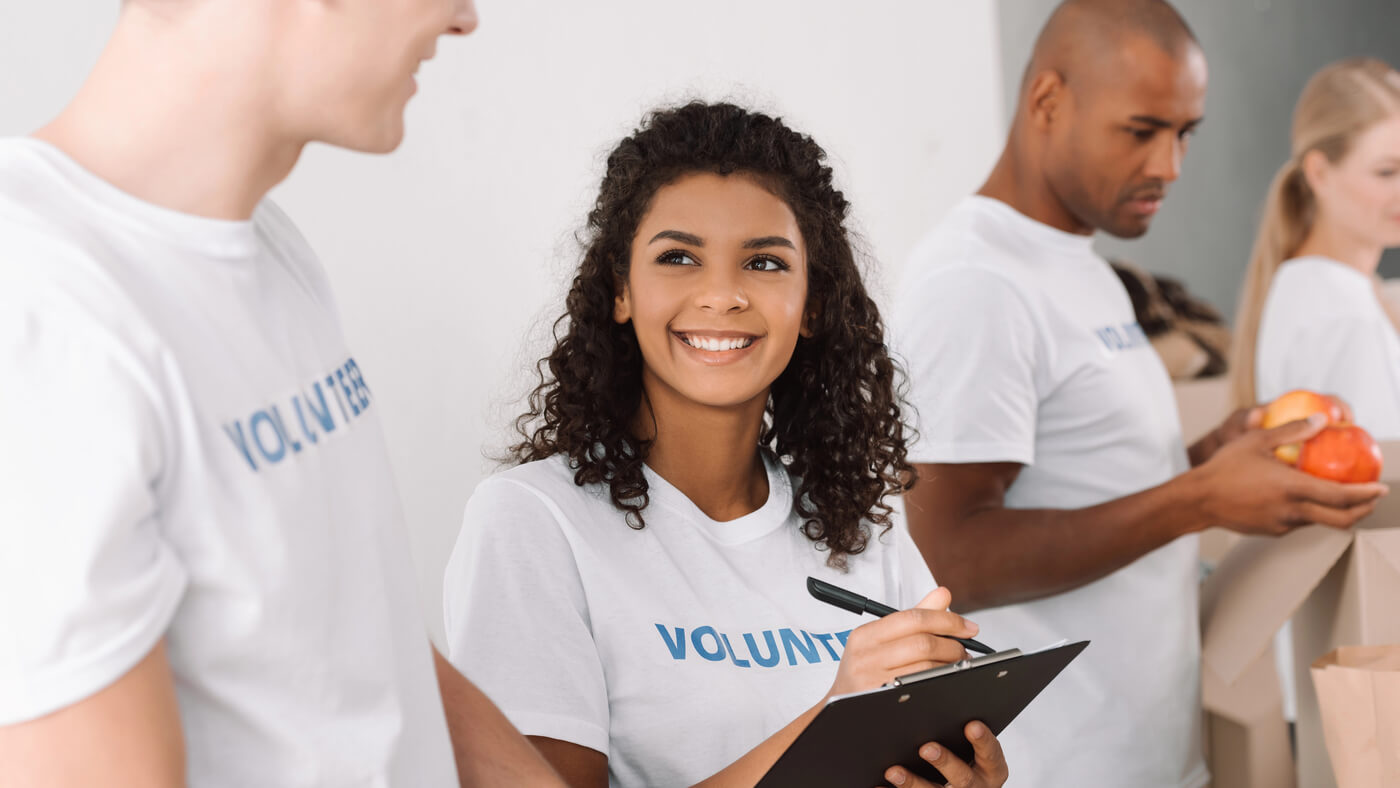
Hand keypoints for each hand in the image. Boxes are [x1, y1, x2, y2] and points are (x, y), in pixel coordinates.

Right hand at [826, 588, 977, 699]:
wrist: (842, 707)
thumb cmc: (865, 672)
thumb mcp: (881, 641)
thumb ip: (914, 617)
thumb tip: (943, 594)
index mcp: (865, 635)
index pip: (913, 618)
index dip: (947, 620)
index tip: (968, 628)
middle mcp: (865, 656)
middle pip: (922, 643)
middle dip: (953, 646)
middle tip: (964, 650)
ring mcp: (872, 681)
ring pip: (925, 668)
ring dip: (950, 666)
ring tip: (958, 666)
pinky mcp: (882, 702)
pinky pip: (921, 689)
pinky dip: (940, 682)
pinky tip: (946, 680)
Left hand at [882, 721, 1007, 787]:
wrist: (957, 783)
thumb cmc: (962, 750)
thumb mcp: (967, 740)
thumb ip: (957, 724)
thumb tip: (939, 696)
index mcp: (991, 768)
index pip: (992, 754)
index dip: (983, 741)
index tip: (972, 725)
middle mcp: (977, 787)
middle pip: (963, 779)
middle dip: (945, 762)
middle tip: (926, 747)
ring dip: (912, 783)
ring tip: (893, 771)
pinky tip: (877, 784)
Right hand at [1191, 414, 1387, 534]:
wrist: (1197, 499)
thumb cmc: (1224, 468)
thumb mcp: (1257, 440)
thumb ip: (1292, 431)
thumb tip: (1321, 421)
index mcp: (1292, 488)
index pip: (1341, 497)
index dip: (1366, 494)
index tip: (1380, 488)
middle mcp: (1292, 510)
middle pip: (1341, 520)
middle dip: (1362, 510)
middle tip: (1370, 499)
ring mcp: (1282, 524)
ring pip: (1319, 522)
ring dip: (1334, 511)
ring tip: (1337, 495)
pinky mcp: (1272, 531)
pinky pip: (1298, 522)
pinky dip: (1309, 512)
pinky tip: (1300, 499)